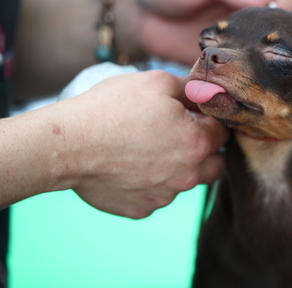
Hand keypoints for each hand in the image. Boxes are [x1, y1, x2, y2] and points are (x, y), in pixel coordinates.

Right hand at [60, 70, 226, 218]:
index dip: (208, 120)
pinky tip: (129, 166)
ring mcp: (163, 197)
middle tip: (180, 134)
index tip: (192, 115)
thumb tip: (207, 92)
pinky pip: (157, 196)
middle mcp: (187, 176)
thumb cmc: (113, 108)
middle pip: (215, 164)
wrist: (69, 143)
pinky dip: (150, 183)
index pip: (222, 132)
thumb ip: (191, 89)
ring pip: (185, 182)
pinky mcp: (141, 209)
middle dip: (205, 150)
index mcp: (197, 143)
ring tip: (147, 148)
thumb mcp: (158, 82)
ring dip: (178, 168)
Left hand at [113, 0, 291, 64]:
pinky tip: (248, 77)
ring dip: (270, 55)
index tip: (274, 16)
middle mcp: (251, 8)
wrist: (137, 16)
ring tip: (265, 64)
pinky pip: (250, 67)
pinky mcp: (230, 59)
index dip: (286, 2)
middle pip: (286, 21)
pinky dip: (252, 73)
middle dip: (285, 34)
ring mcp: (242, 35)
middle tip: (274, 47)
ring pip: (271, 47)